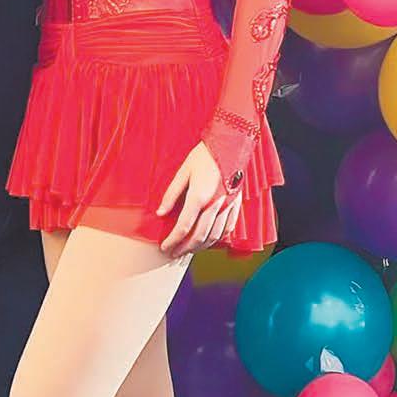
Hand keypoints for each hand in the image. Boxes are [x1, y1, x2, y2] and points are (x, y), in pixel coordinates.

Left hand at [157, 142, 241, 256]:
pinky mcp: (235, 204)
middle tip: (174, 254)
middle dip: (184, 248)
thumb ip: (172, 194)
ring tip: (189, 250)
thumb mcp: (183, 171)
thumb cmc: (206, 154)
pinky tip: (209, 240)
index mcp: (199, 197)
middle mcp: (215, 205)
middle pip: (199, 236)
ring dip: (200, 247)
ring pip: (214, 236)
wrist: (231, 143)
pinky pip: (228, 228)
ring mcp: (227, 206)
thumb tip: (161, 212)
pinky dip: (218, 238)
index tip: (164, 247)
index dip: (172, 240)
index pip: (183, 227)